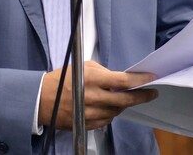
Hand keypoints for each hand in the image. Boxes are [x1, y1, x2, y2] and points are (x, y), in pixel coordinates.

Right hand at [39, 61, 156, 130]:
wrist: (41, 100)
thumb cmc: (62, 80)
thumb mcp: (83, 67)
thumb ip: (103, 72)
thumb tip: (121, 79)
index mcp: (92, 79)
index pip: (122, 81)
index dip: (140, 81)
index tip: (151, 79)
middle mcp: (92, 97)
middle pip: (124, 100)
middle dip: (141, 97)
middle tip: (151, 93)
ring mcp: (90, 113)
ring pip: (117, 111)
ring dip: (123, 105)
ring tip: (122, 97)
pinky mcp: (87, 124)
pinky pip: (107, 120)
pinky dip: (110, 113)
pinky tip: (107, 106)